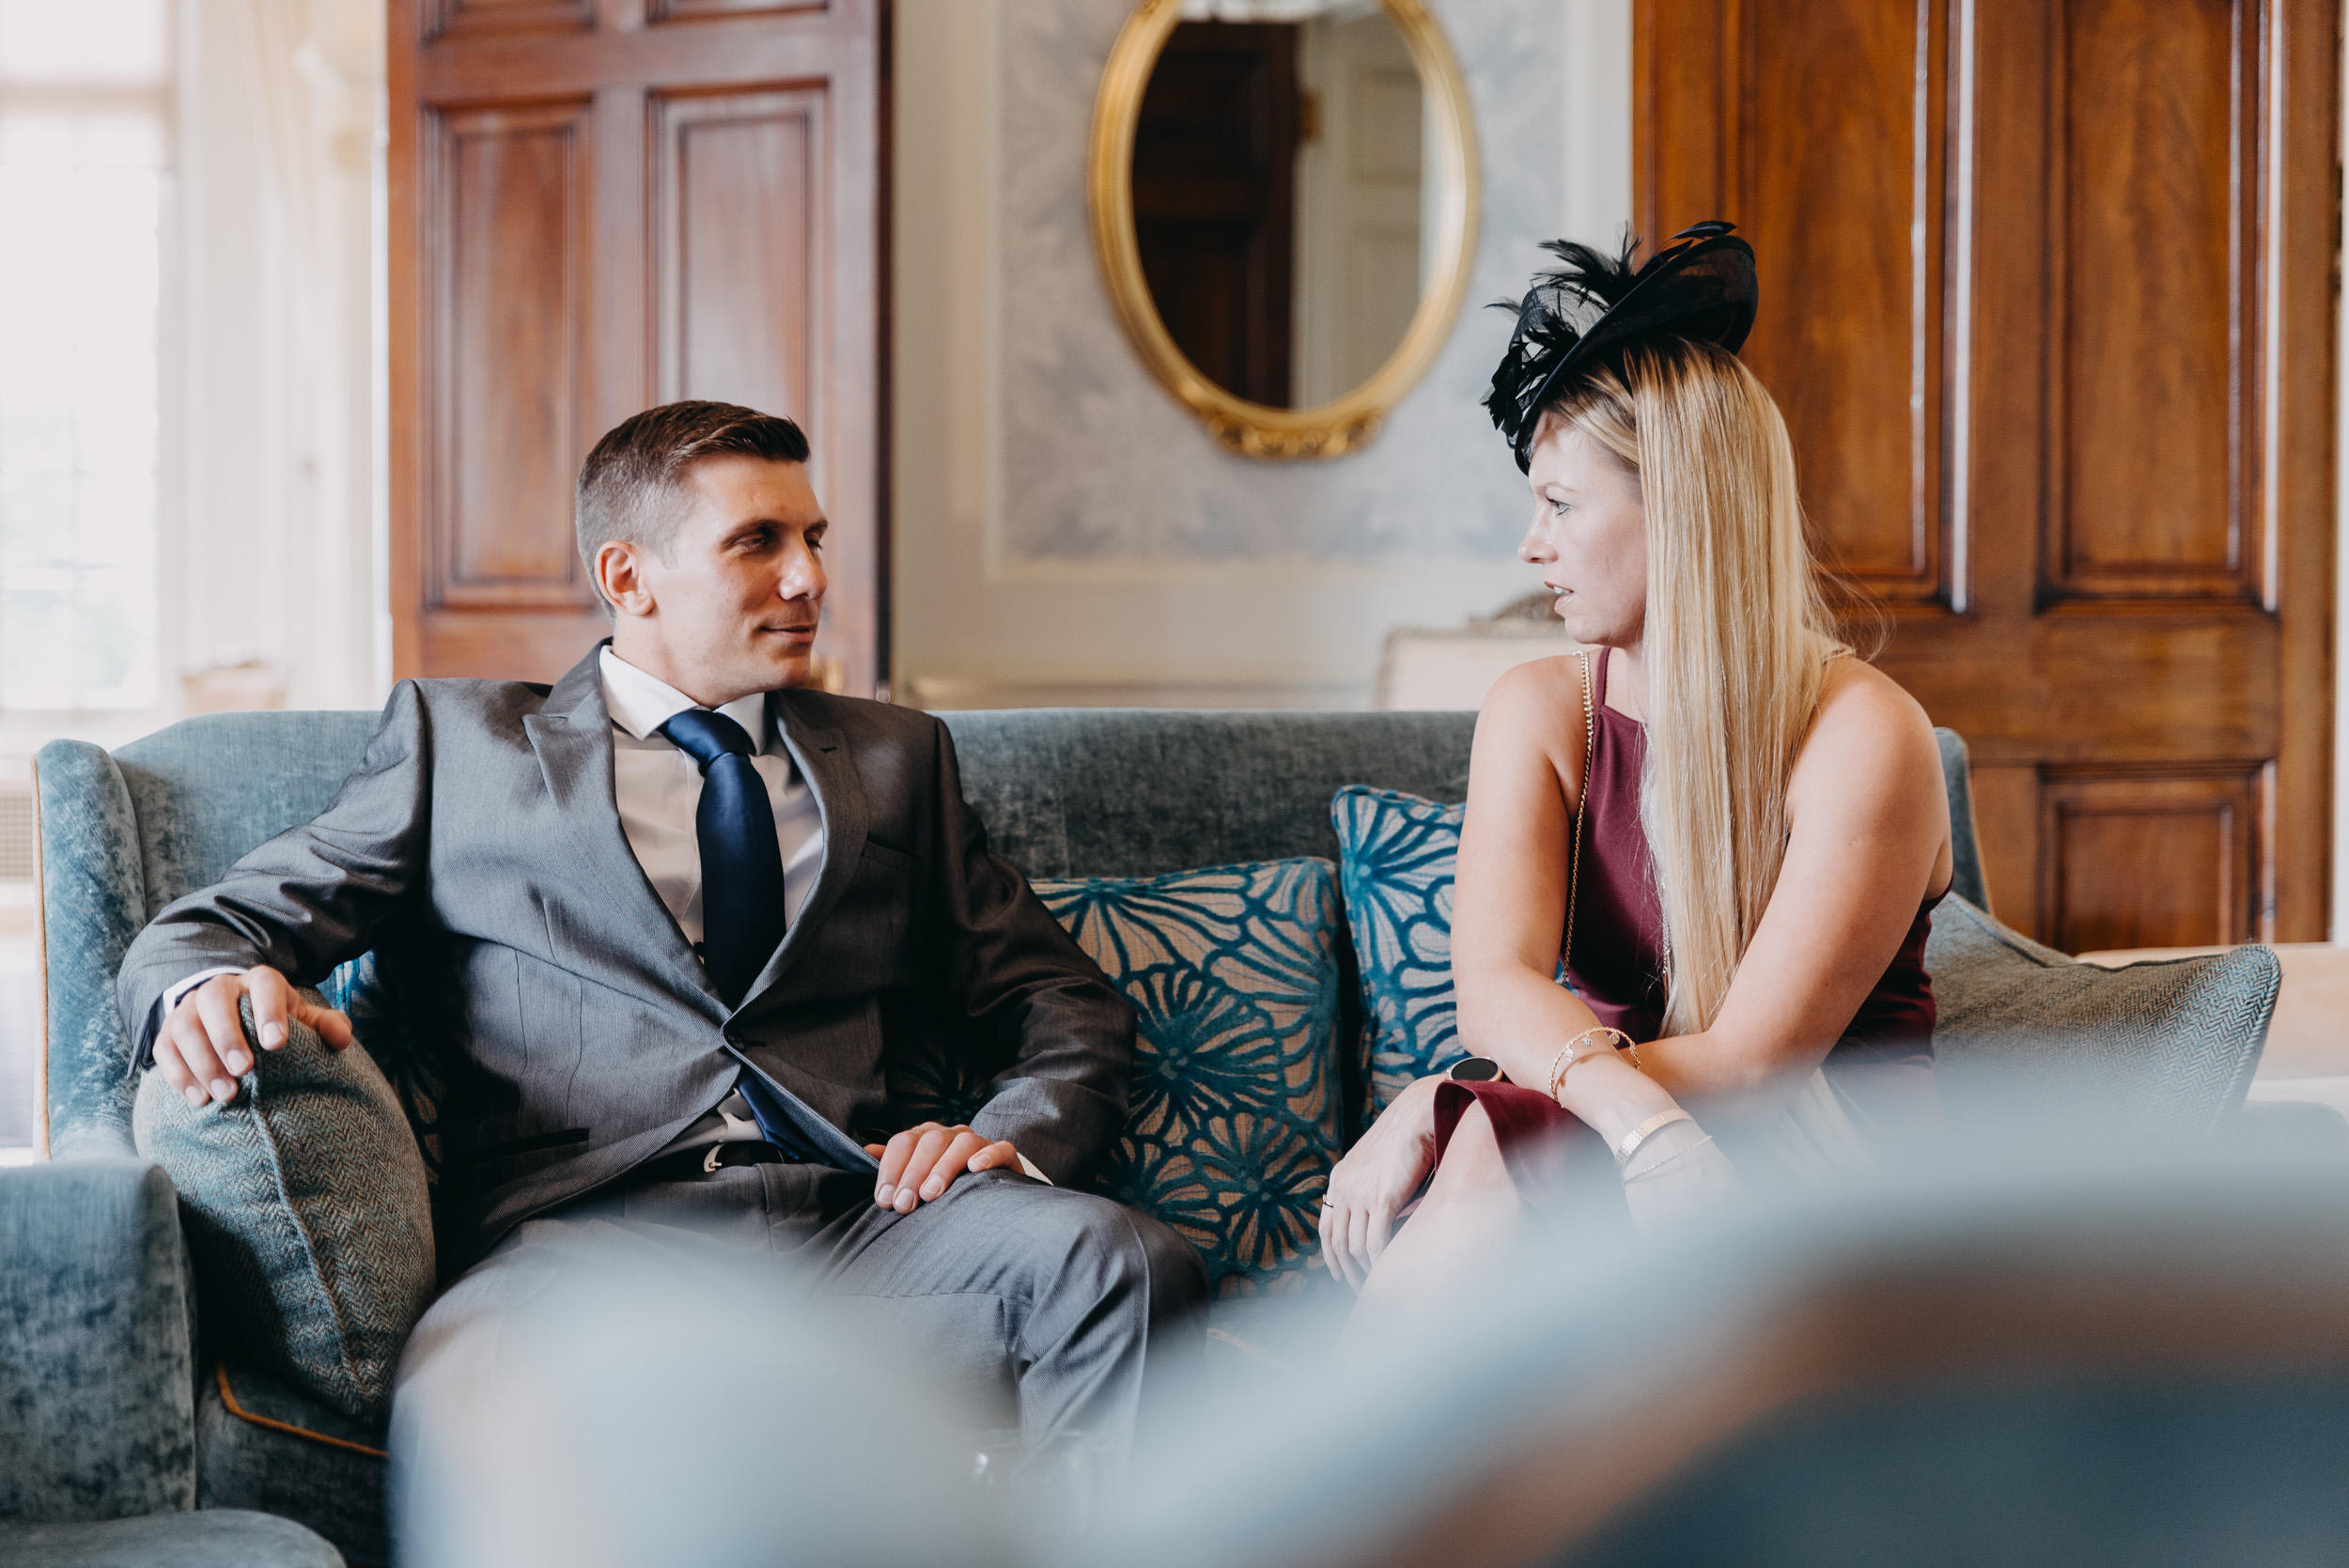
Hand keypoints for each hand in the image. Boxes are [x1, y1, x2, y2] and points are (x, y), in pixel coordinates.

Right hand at [154, 965, 353, 1107]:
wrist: (235, 1020)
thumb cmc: (276, 1023)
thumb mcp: (305, 1021)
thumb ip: (327, 1026)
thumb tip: (341, 1038)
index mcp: (259, 982)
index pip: (264, 984)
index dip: (269, 1010)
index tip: (277, 1043)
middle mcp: (220, 989)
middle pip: (214, 999)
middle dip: (227, 1035)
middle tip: (244, 1070)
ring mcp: (189, 1009)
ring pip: (184, 1026)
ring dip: (202, 1061)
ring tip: (226, 1094)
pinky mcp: (168, 1034)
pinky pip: (164, 1049)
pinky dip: (179, 1075)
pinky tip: (199, 1099)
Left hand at [864, 1122, 1020, 1212]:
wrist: (986, 1192)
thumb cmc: (941, 1186)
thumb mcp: (912, 1175)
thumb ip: (890, 1164)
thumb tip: (864, 1152)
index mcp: (924, 1137)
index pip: (903, 1143)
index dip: (891, 1170)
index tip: (884, 1200)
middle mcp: (951, 1135)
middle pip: (930, 1142)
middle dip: (913, 1174)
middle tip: (904, 1205)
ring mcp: (979, 1142)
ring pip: (962, 1143)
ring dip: (944, 1166)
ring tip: (931, 1193)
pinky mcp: (1005, 1155)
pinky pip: (1000, 1148)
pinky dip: (988, 1155)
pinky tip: (975, 1168)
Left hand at [1320, 1075, 1442, 1290]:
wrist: (1417, 1115)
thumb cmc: (1404, 1139)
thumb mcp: (1374, 1163)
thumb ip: (1367, 1187)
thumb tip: (1375, 1215)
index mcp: (1339, 1180)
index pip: (1327, 1228)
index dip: (1331, 1256)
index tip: (1340, 1274)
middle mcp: (1344, 1189)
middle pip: (1337, 1243)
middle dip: (1345, 1271)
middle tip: (1358, 1290)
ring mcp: (1361, 1194)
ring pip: (1355, 1246)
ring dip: (1364, 1271)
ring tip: (1376, 1285)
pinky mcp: (1382, 1199)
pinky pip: (1375, 1241)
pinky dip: (1379, 1261)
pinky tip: (1387, 1270)